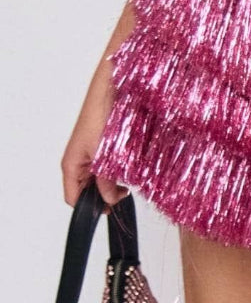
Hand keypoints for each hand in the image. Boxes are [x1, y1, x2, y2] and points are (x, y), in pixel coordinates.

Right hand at [61, 60, 128, 206]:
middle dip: (104, 195)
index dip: (90, 207)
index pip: (73, 198)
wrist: (110, 92)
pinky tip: (127, 169)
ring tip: (127, 182)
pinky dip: (116, 172)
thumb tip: (108, 200)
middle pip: (87, 190)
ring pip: (99, 180)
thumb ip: (104, 181)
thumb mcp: (102, 156)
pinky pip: (107, 167)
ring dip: (112, 183)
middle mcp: (79, 162)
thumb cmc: (99, 118)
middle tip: (123, 193)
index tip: (109, 209)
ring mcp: (90, 155)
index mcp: (71, 166)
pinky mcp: (102, 148)